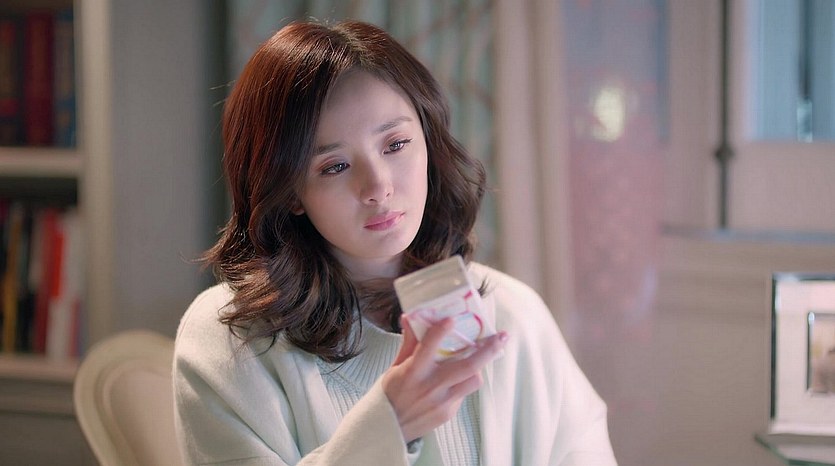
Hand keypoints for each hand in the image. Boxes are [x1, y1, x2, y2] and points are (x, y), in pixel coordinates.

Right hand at [381, 315, 507, 442]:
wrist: (388, 429)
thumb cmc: (391, 394)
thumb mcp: (395, 366)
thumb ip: (408, 343)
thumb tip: (410, 318)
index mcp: (413, 371)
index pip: (428, 347)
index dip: (440, 331)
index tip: (451, 319)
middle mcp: (430, 386)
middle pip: (468, 366)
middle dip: (489, 350)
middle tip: (502, 337)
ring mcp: (442, 402)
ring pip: (473, 381)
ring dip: (477, 368)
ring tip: (478, 358)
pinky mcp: (448, 413)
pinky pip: (463, 393)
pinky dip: (462, 383)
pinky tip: (455, 380)